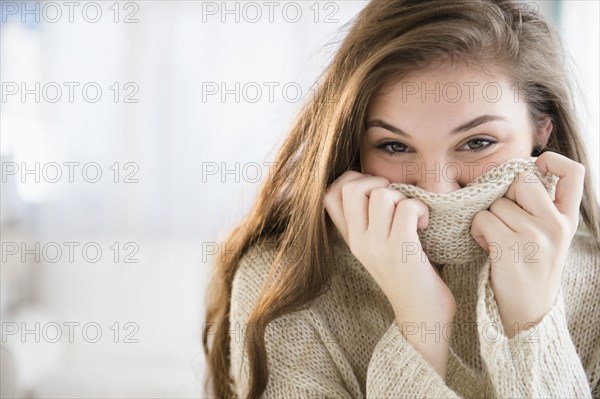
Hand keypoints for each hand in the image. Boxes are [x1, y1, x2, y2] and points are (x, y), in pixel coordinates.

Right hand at [323, 171, 456, 331]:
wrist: (422, 317)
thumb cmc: (409, 276)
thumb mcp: (379, 248)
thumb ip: (372, 221)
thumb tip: (379, 184)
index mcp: (351, 238)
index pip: (329, 195)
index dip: (352, 179)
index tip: (375, 190)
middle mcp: (358, 241)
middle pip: (351, 187)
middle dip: (377, 181)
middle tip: (395, 200)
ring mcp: (377, 246)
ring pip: (382, 194)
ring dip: (404, 197)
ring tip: (412, 217)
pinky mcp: (400, 250)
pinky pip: (407, 207)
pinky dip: (420, 209)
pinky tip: (424, 225)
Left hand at [470, 152, 583, 337]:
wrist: (528, 311)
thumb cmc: (532, 269)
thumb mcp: (550, 237)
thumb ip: (542, 208)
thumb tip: (519, 174)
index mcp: (567, 219)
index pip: (574, 172)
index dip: (553, 160)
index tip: (536, 167)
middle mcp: (555, 224)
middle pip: (522, 180)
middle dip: (506, 195)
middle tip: (506, 218)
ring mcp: (534, 235)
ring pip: (497, 203)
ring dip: (488, 218)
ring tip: (497, 240)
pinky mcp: (511, 247)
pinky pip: (483, 219)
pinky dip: (478, 231)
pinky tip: (487, 246)